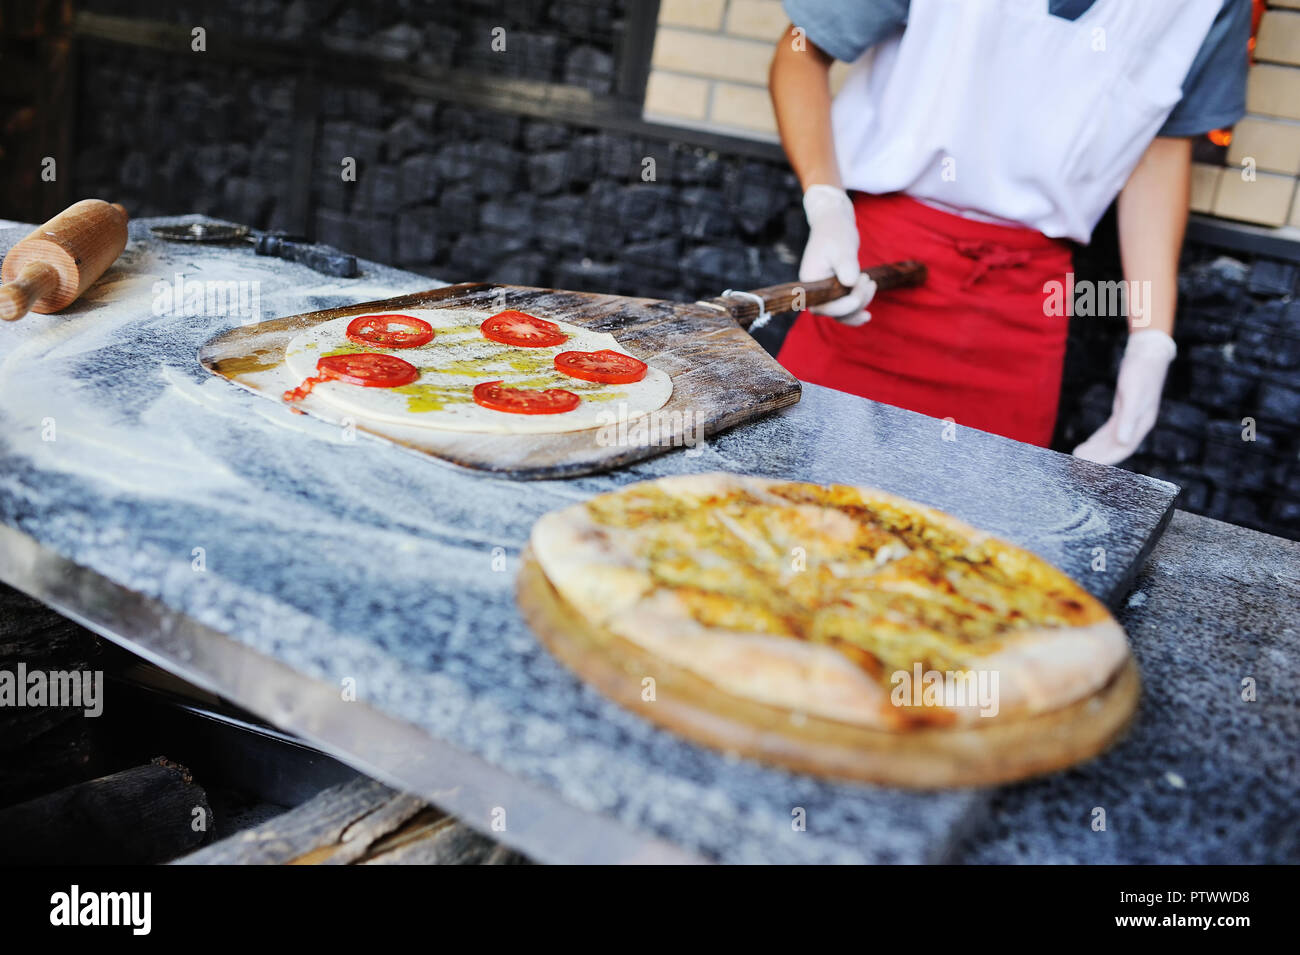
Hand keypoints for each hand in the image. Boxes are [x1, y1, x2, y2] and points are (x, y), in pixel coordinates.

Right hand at [799, 185, 875, 325]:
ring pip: (841, 313)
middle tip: (868, 280)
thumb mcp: (842, 247)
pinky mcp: (833, 291)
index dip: (845, 305)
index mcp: (810, 281)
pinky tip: (867, 315)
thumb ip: (846, 265)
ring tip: (871, 284)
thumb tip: (850, 283)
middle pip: (834, 312)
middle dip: (856, 302)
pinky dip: (855, 311)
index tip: (861, 283)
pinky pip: (843, 309)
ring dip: (860, 305)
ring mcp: (824, 292)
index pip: (825, 306)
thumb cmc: (835, 232)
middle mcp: (815, 291)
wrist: (833, 223)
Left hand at [1073, 329, 1176, 465]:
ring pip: (1112, 440)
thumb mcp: (1133, 395)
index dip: (1107, 459)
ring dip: (1096, 449)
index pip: (1123, 449)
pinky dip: (1099, 438)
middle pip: (1116, 447)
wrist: (1147, 354)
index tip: (1088, 465)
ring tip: (1078, 455)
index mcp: (1142, 423)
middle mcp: (1138, 424)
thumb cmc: (1141, 372)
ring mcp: (1131, 417)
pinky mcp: (1124, 410)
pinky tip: (1089, 443)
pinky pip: (1111, 429)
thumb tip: (1122, 442)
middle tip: (1077, 463)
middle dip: (1098, 457)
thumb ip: (1128, 419)